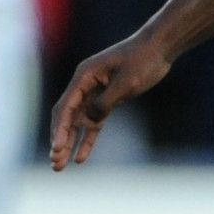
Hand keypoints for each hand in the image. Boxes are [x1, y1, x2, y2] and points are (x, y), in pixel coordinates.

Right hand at [49, 35, 171, 169]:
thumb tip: (88, 121)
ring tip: (60, 166)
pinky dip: (87, 140)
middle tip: (55, 163)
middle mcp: (85, 85)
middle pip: (66, 117)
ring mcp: (95, 93)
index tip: (57, 148)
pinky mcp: (108, 100)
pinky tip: (80, 158)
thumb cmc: (142, 60)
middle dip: (60, 140)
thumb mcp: (125, 83)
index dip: (60, 129)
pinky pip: (93, 123)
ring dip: (69, 143)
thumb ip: (105, 103)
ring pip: (77, 123)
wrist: (159, 48)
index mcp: (84, 76)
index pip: (66, 107)